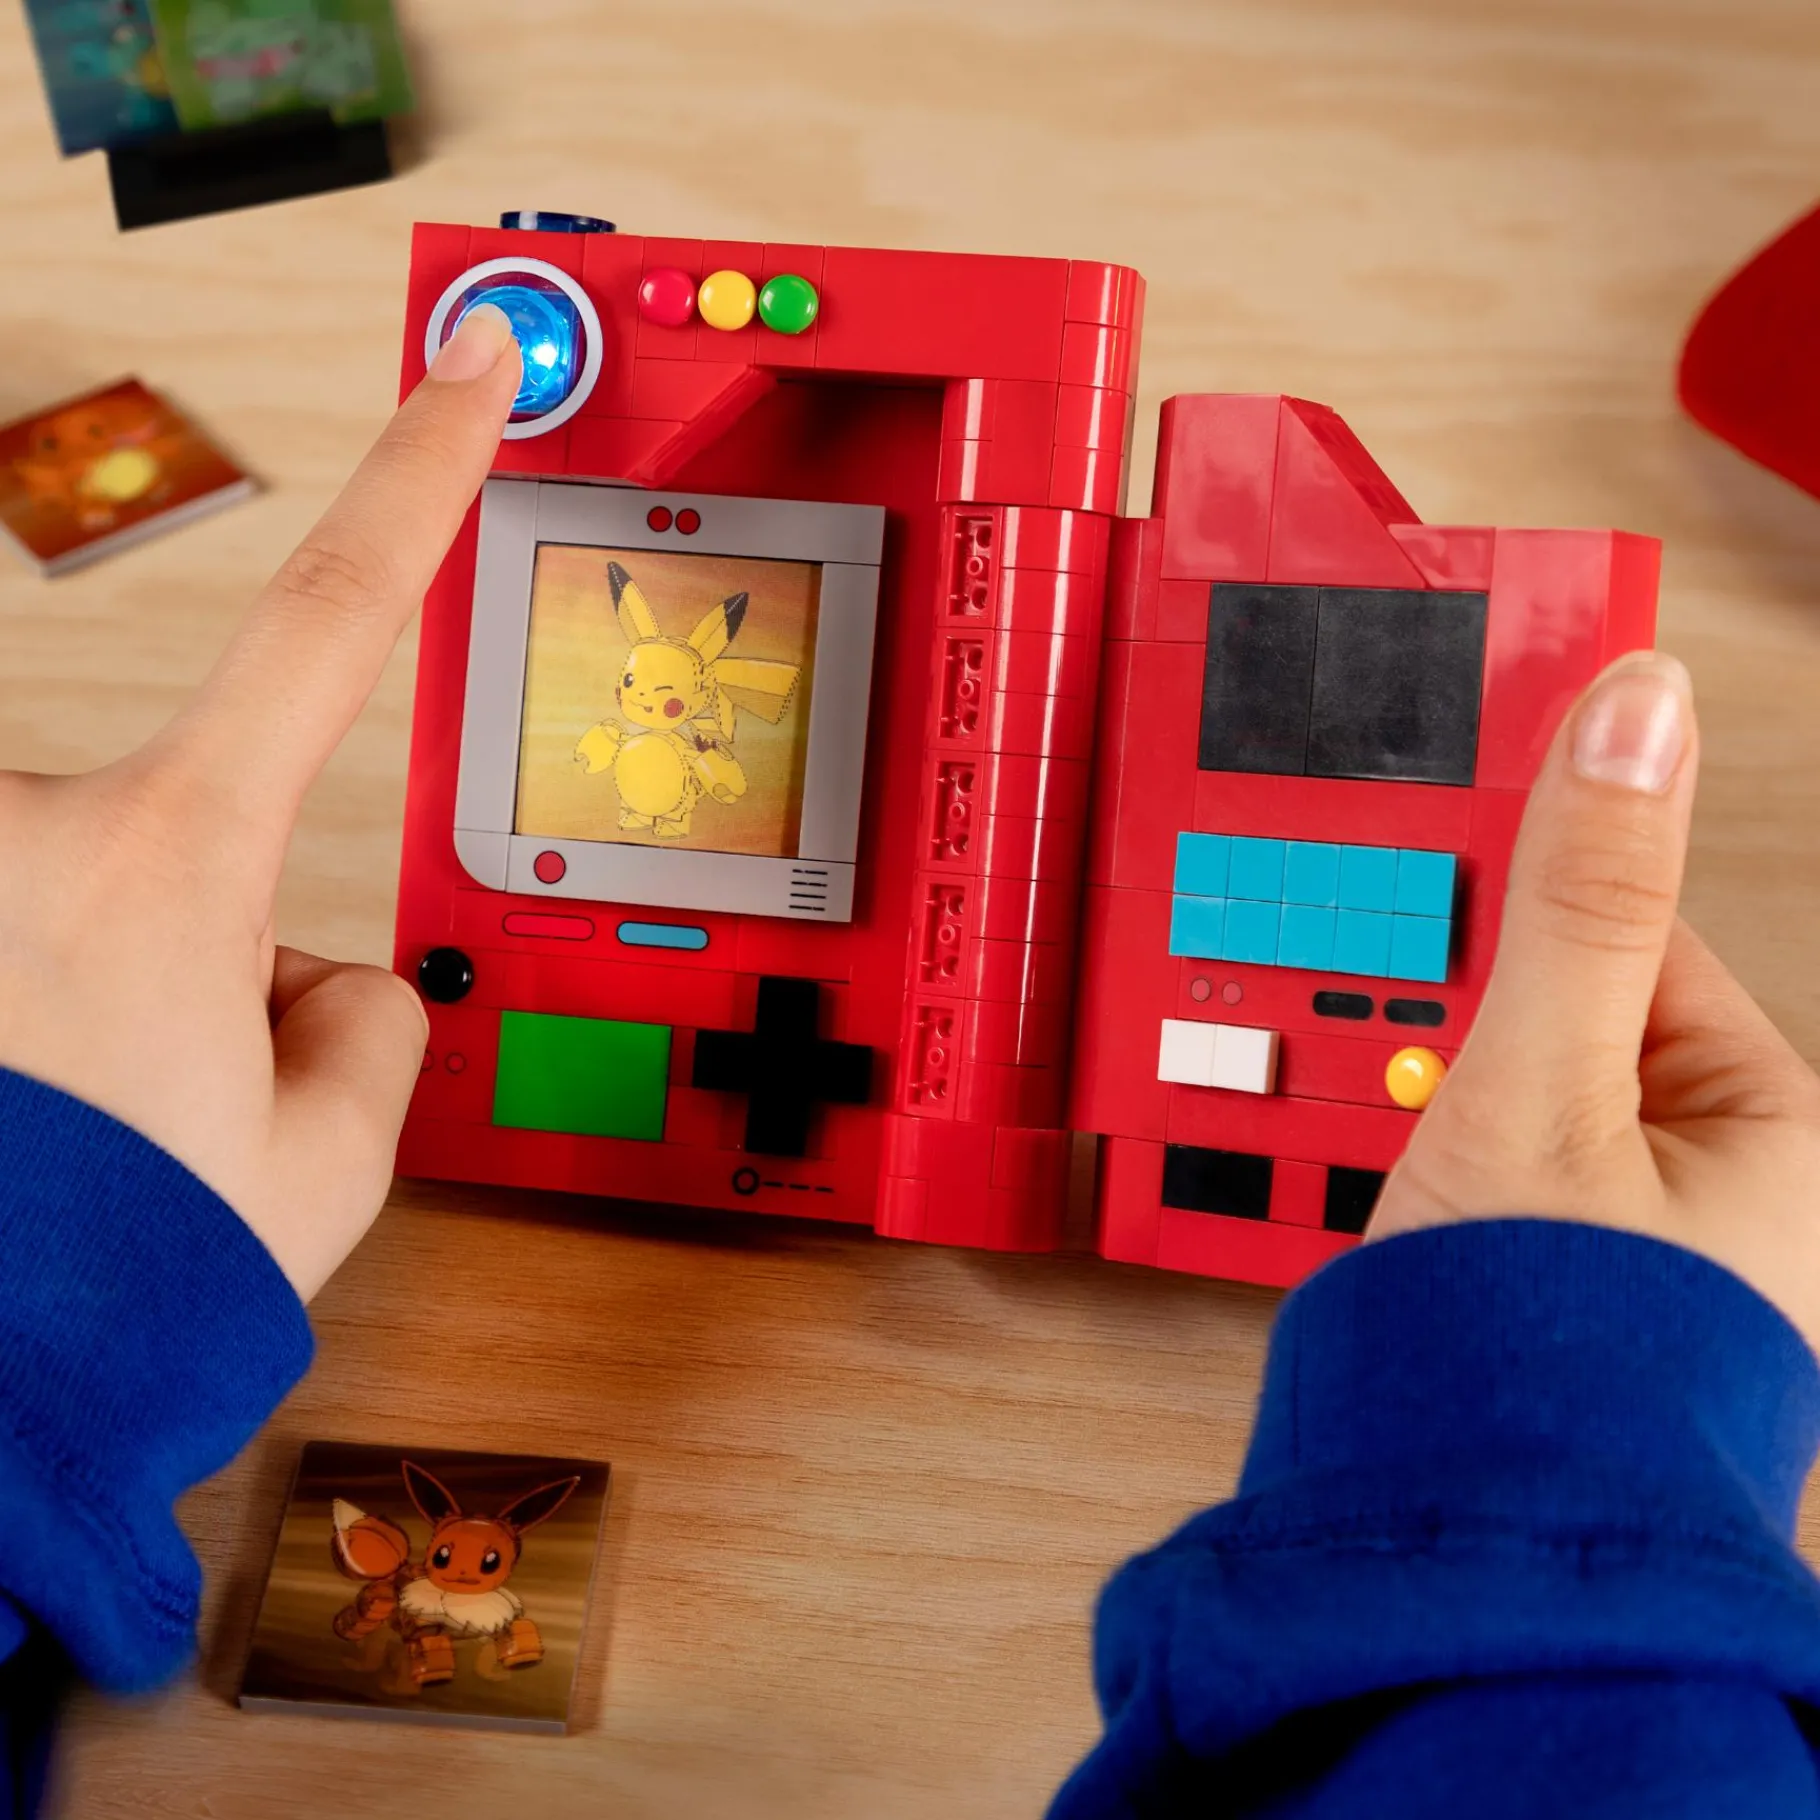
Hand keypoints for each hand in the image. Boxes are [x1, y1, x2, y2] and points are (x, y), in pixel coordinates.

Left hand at [0, 305, 520, 1300]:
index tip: (462, 369)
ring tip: (66, 1136)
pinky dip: (23, 1016)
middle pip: (184, 826)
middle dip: (201, 944)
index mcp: (171, 857)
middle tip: (170, 1099)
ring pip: (71, 898)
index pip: (329, 617)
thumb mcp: (333, 1153)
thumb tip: (326, 977)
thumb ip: (372, 1025)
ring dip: (93, 997)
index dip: (413, 476)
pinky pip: (6, 931)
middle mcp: (21, 833)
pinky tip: (17, 1115)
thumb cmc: (124, 1273)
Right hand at [1373, 651, 1819, 1352]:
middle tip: (1430, 1068)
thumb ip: (1580, 894)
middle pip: (1579, 1019)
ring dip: (1455, 1096)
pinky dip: (1458, 1158)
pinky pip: (1516, 1164)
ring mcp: (1663, 1244)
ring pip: (1533, 1092)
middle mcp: (1744, 1189)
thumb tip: (1640, 708)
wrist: (1456, 1536)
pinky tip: (1421, 1190)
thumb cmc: (1535, 1347)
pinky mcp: (1587, 1282)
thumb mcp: (1539, 1083)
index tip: (1452, 879)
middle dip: (1481, 1028)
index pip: (1646, 945)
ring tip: (1419, 1151)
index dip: (1531, 918)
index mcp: (1789, 1133)